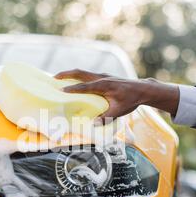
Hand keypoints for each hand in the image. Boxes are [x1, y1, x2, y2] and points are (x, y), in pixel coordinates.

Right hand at [55, 69, 179, 121]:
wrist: (142, 89)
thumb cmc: (131, 100)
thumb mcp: (119, 111)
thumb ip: (106, 117)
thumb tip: (92, 124)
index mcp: (104, 85)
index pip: (85, 87)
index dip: (72, 89)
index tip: (61, 91)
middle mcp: (101, 77)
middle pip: (80, 73)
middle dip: (65, 74)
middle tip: (53, 78)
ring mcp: (102, 75)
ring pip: (83, 72)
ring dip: (70, 74)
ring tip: (58, 78)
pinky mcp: (103, 77)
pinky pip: (87, 75)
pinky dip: (77, 77)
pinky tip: (73, 82)